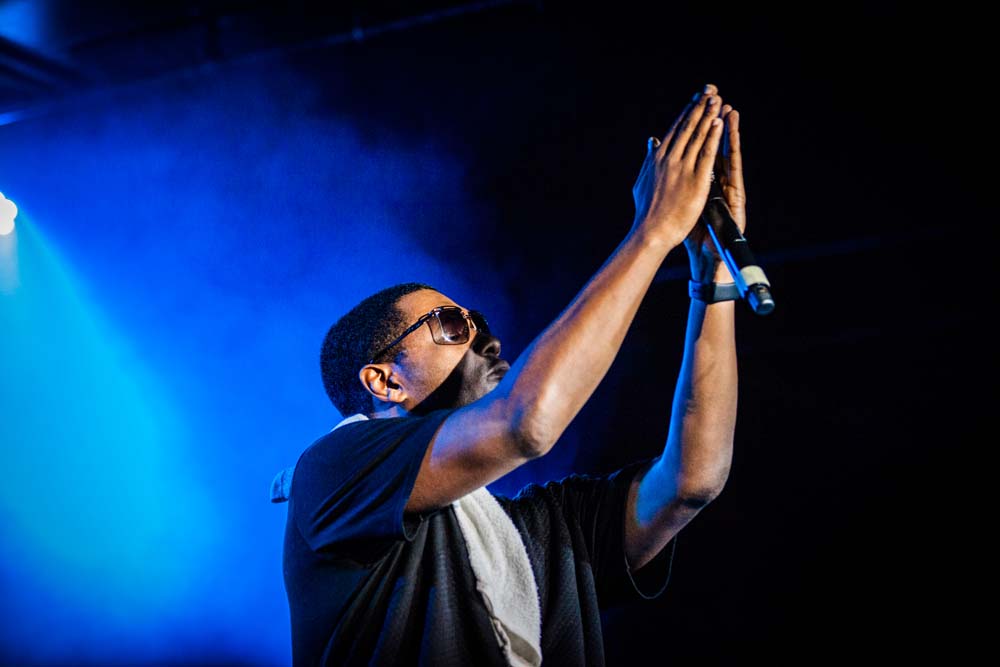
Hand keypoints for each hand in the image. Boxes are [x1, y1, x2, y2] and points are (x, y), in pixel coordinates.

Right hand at [631, 83, 724, 248]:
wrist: (650, 233)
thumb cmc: (646, 213)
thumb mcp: (642, 181)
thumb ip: (648, 160)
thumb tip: (651, 141)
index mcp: (657, 159)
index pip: (674, 130)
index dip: (686, 113)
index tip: (695, 98)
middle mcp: (668, 159)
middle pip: (687, 127)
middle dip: (699, 106)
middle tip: (710, 89)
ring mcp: (682, 168)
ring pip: (697, 135)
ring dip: (707, 115)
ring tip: (717, 99)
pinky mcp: (696, 180)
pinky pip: (706, 153)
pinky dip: (712, 136)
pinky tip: (718, 122)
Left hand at [684, 103, 746, 282]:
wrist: (707, 256)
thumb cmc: (690, 230)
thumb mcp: (679, 201)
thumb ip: (670, 176)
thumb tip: (656, 154)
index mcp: (703, 178)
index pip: (701, 147)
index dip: (699, 127)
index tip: (697, 105)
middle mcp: (718, 179)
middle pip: (715, 146)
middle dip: (715, 122)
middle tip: (716, 97)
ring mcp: (728, 187)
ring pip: (728, 155)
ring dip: (729, 132)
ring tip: (729, 110)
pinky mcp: (735, 197)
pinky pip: (733, 172)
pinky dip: (731, 154)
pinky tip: (730, 139)